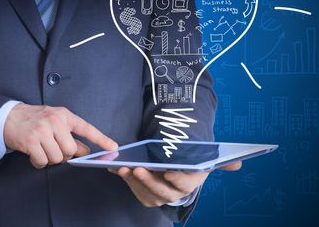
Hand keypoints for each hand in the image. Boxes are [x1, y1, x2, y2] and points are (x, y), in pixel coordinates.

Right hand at [4, 104, 117, 168]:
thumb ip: (70, 133)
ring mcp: (41, 131)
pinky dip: (38, 162)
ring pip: (57, 158)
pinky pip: (42, 162)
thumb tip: (86, 151)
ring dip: (50, 158)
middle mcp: (54, 121)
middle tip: (54, 147)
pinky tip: (34, 153)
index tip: (113, 147)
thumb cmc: (35, 119)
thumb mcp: (55, 120)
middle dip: (64, 154)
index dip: (101, 139)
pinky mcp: (30, 142)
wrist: (9, 116)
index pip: (86, 128)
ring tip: (42, 148)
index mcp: (64, 115)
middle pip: (71, 150)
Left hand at [109, 161, 241, 206]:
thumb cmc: (190, 161)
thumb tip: (238, 164)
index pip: (185, 184)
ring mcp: (159, 195)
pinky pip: (135, 190)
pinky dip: (125, 180)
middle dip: (149, 181)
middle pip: (162, 192)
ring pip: (146, 193)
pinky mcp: (146, 194)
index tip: (167, 172)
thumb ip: (222, 162)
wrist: (177, 166)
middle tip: (137, 168)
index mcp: (191, 183)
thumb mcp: (205, 159)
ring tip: (124, 168)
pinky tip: (117, 169)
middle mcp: (175, 194)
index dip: (176, 179)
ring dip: (133, 182)